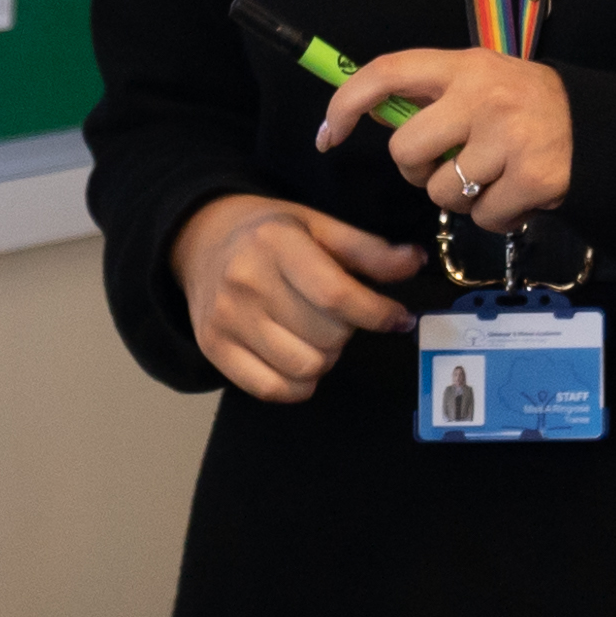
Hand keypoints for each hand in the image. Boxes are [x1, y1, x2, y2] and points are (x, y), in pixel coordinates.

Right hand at [171, 192, 421, 405]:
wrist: (200, 241)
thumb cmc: (270, 234)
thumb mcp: (319, 226)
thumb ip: (368, 249)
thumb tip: (415, 262)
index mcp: (277, 243)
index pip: (337, 295)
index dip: (378, 314)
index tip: (399, 318)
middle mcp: (246, 282)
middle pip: (326, 337)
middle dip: (348, 331)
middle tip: (341, 316)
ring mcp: (227, 319)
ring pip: (305, 368)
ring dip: (326, 359)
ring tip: (318, 335)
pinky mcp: (214, 349)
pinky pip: (272, 390)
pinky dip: (299, 384)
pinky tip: (300, 358)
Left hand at [319, 47, 576, 234]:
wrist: (597, 127)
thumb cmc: (525, 105)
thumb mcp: (479, 81)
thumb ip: (431, 96)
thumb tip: (367, 114)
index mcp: (463, 66)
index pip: (387, 72)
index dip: (346, 104)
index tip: (328, 135)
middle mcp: (483, 96)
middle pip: (406, 151)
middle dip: (419, 170)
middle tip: (451, 164)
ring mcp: (509, 138)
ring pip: (442, 193)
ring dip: (461, 198)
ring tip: (493, 177)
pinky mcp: (533, 177)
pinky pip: (484, 218)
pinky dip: (496, 217)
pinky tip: (517, 195)